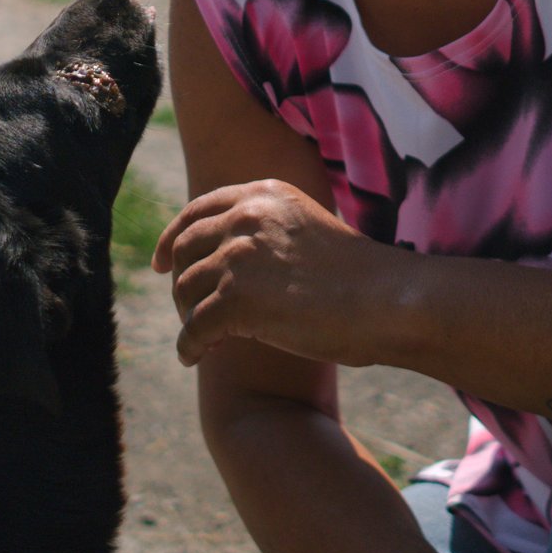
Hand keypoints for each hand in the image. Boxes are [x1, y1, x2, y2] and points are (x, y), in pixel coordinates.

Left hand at [154, 180, 388, 367]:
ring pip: (185, 290)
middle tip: (189, 310)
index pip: (197, 211)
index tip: (161, 262)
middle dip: (180, 282)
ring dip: (189, 317)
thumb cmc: (361, 277)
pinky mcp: (236, 299)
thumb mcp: (307, 231)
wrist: (389, 301)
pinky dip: (189, 346)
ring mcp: (238, 257)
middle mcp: (245, 218)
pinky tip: (195, 358)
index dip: (172, 237)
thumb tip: (225, 259)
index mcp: (263, 194)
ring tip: (203, 340)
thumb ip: (267, 233)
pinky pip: (193, 328)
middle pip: (184, 250)